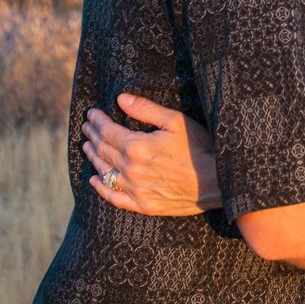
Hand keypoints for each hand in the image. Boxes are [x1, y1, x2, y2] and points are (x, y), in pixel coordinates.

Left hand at [82, 94, 220, 216]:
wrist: (218, 182)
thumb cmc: (200, 148)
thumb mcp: (175, 121)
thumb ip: (146, 110)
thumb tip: (120, 99)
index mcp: (138, 147)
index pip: (108, 131)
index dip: (97, 120)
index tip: (91, 113)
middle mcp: (131, 170)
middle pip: (103, 150)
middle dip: (92, 136)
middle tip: (86, 127)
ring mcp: (136, 190)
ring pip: (104, 172)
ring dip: (93, 157)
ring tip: (87, 146)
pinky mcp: (143, 205)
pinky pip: (114, 197)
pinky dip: (101, 188)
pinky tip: (94, 180)